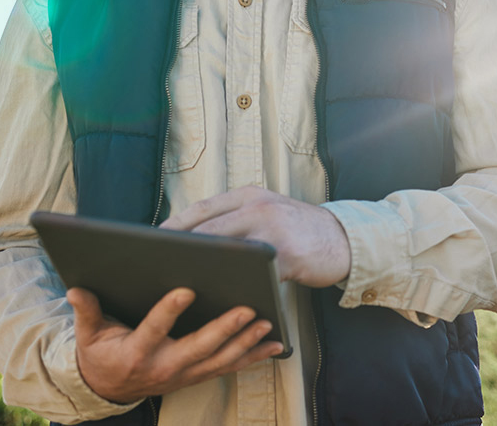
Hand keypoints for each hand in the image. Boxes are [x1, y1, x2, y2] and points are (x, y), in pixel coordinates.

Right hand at [68, 286, 282, 403]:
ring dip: (246, 343)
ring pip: (220, 360)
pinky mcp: (197, 375)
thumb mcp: (88, 334)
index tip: (186, 289)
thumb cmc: (100, 354)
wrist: (108, 389)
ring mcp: (184, 374)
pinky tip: (275, 345)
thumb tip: (75, 288)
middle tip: (247, 308)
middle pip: (198, 348)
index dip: (169, 311)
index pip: (154, 329)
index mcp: (136, 353)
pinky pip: (228, 367)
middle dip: (225, 329)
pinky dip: (253, 357)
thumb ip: (87, 311)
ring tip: (267, 323)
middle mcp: (164, 367)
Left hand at [161, 187, 350, 287]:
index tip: (153, 240)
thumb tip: (195, 240)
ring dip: (204, 267)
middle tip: (156, 265)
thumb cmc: (297, 230)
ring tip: (181, 283)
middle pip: (210, 227)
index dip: (176, 224)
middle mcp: (259, 207)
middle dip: (182, 247)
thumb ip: (237, 219)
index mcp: (250, 195)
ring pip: (228, 250)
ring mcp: (274, 230)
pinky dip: (237, 287)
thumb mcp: (267, 212)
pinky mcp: (288, 255)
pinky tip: (221, 300)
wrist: (343, 239)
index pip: (204, 207)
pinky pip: (255, 275)